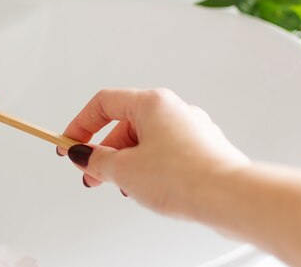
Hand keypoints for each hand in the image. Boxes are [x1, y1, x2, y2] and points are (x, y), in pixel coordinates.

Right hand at [59, 88, 249, 216]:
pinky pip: (164, 154)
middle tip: (90, 173)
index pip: (103, 104)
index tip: (69, 144)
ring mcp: (189, 129)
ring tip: (121, 187)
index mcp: (151, 103)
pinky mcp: (200, 150)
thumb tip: (84, 155)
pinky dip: (148, 168)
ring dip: (125, 164)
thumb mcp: (125, 170)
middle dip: (103, 152)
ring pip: (144, 142)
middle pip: (123, 125)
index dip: (80, 125)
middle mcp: (172, 110)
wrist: (231, 198)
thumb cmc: (186, 176)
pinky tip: (147, 189)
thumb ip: (97, 160)